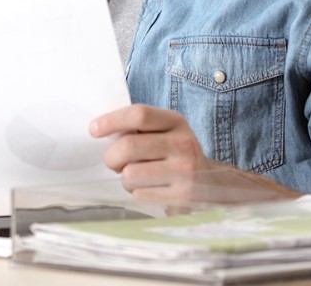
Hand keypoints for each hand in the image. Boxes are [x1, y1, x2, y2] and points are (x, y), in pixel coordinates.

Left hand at [90, 104, 296, 202]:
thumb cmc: (177, 157)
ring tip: (140, 178)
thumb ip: (140, 129)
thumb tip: (99, 129)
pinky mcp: (183, 196)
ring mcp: (185, 171)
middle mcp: (183, 143)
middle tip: (113, 162)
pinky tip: (153, 191)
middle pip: (128, 147)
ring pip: (130, 175)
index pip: (139, 114)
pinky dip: (139, 194)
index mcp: (176, 122)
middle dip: (111, 157)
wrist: (217, 186)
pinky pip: (140, 195)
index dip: (111, 120)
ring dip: (126, 179)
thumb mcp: (166, 134)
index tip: (93, 129)